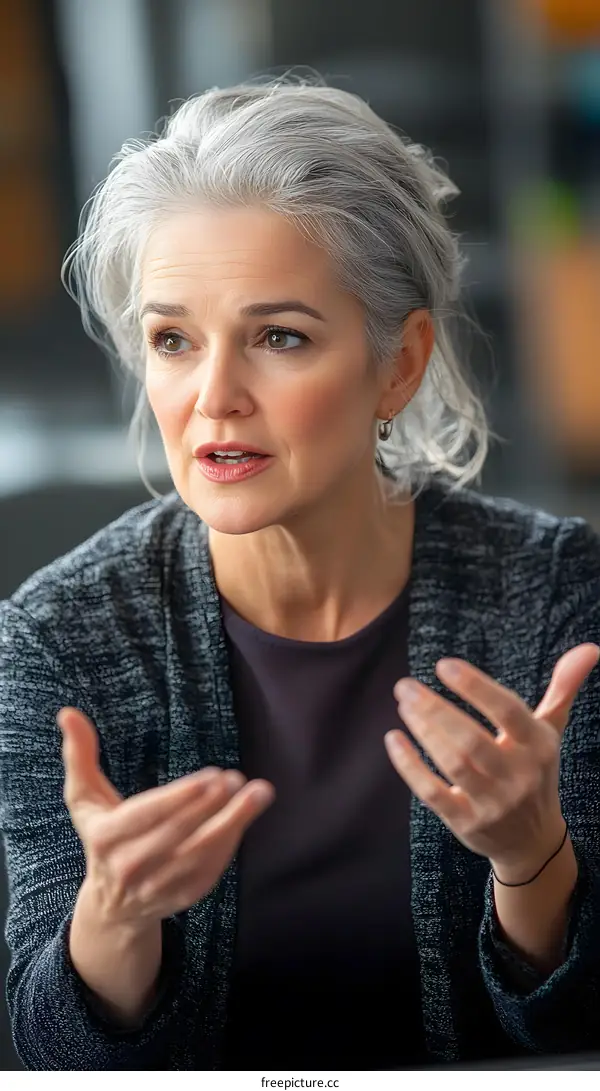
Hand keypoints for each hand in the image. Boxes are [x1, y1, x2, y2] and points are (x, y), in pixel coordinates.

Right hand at [57, 706, 274, 926]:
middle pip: (177, 834)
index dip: (180, 797)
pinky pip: (211, 869)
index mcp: (106, 839)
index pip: (146, 817)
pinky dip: (232, 842)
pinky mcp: (184, 897)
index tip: (211, 775)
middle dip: (210, 805)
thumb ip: (79, 756)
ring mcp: (159, 886)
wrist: (112, 905)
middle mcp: (130, 867)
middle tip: (236, 778)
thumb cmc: (102, 837)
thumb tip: (68, 713)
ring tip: (257, 793)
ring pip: (200, 854)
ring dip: (233, 822)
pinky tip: (247, 815)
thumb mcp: (85, 800)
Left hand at [384, 643, 599, 880]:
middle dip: (435, 710)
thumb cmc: (535, 772)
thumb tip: (590, 647)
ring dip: (423, 731)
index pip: (507, 711)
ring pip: (452, 763)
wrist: (532, 842)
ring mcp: (492, 802)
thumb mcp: (550, 731)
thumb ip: (562, 688)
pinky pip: (432, 792)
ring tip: (404, 704)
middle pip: (471, 739)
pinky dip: (410, 766)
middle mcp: (518, 776)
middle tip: (405, 685)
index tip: (442, 664)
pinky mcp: (466, 822)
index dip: (475, 687)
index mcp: (539, 746)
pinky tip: (394, 738)